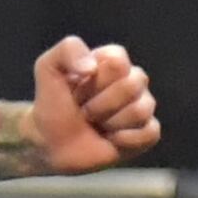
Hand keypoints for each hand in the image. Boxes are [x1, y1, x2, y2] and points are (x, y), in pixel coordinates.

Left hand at [28, 36, 159, 171]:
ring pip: (140, 110)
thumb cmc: (52, 108)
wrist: (51, 146)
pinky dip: (123, 140)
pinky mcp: (146, 133)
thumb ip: (67, 50)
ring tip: (95, 125)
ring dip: (109, 123)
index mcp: (112, 61)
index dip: (95, 80)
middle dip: (99, 105)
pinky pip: (149, 133)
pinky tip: (109, 140)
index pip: (119, 61)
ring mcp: (142, 106)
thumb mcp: (47, 69)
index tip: (76, 90)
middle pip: (132, 85)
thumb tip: (92, 67)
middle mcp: (132, 81)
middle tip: (84, 112)